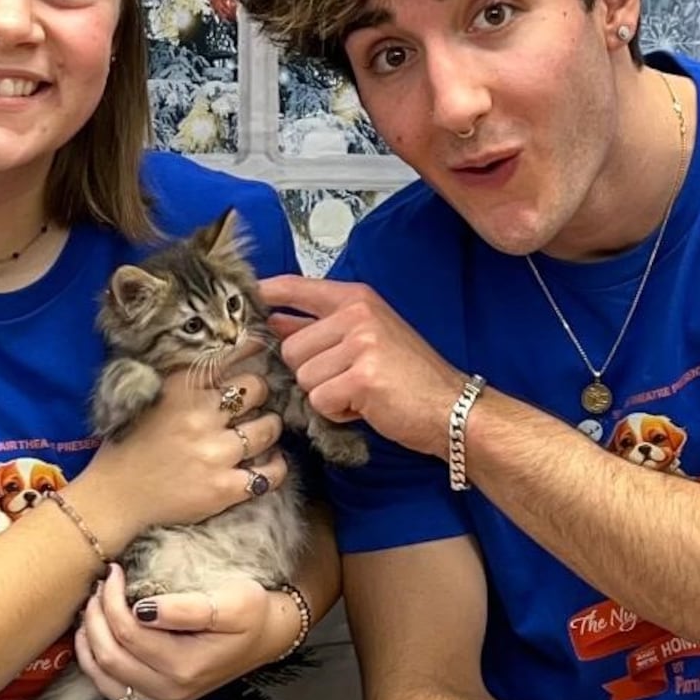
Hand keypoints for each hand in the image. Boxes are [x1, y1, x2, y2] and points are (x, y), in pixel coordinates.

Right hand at [72, 340, 288, 541]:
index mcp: (180, 389)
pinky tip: (270, 462)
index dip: (251, 350)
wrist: (116, 495)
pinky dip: (276, 466)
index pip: (229, 358)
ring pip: (268, 429)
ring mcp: (214, 453)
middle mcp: (200, 416)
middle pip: (256, 390)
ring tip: (262, 432)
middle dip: (259, 395)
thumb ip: (188, 379)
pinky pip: (269, 474)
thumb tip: (229, 355)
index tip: (263, 346)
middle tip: (253, 404)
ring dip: (269, 428)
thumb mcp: (153, 396)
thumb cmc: (132, 443)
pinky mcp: (222, 488)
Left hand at [72, 565, 292, 699]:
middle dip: (97, 616)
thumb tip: (142, 610)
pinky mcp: (154, 699)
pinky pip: (110, 688)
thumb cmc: (251, 613)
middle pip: (110, 655)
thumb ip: (188, 609)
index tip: (115, 569)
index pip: (129, 633)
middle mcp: (168, 691)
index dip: (113, 599)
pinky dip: (93, 660)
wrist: (266, 638)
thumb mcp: (232, 602)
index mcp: (185, 667)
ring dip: (90, 637)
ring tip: (94, 604)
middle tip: (101, 583)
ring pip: (103, 675)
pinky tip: (93, 634)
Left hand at [259, 274, 459, 458]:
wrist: (450, 406)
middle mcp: (357, 314)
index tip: (249, 294)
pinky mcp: (362, 376)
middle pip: (291, 348)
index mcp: (357, 298)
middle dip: (311, 372)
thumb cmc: (407, 375)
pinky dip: (336, 412)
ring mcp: (361, 343)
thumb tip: (274, 323)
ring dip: (325, 393)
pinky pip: (320, 400)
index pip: (298, 287)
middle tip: (347, 378)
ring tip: (357, 392)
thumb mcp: (366, 336)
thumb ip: (321, 327)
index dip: (268, 293)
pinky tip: (363, 406)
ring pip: (303, 376)